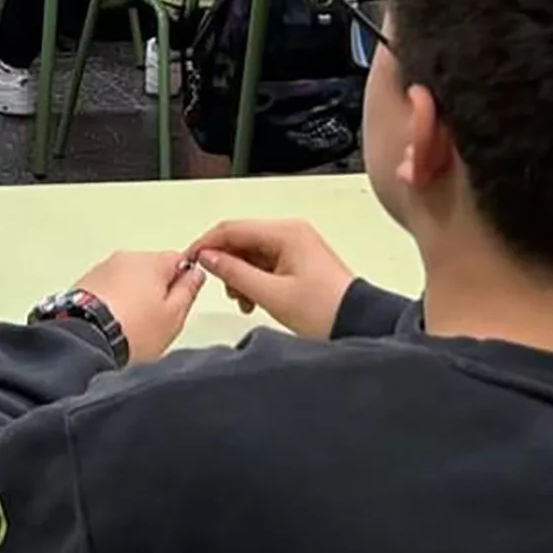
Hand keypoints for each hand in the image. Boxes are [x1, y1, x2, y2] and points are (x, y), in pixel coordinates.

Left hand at [71, 250, 205, 363]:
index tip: (179, 303)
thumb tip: (195, 273)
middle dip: (156, 291)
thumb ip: (188, 290)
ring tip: (131, 326)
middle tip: (156, 321)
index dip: (183, 281)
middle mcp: (126, 258)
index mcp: (152, 261)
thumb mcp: (173, 315)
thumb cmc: (133, 330)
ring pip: (128, 279)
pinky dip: (112, 301)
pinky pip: (107, 288)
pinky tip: (112, 323)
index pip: (179, 259)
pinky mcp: (84, 282)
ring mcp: (103, 269)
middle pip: (152, 269)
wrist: (86, 340)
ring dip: (133, 296)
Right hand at [190, 218, 354, 339]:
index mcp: (286, 232)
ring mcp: (297, 245)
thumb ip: (235, 273)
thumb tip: (208, 258)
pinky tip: (255, 299)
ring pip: (252, 252)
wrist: (361, 324)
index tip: (191, 260)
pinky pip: (266, 262)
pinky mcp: (300, 260)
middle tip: (223, 289)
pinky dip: (255, 278)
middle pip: (242, 239)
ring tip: (244, 300)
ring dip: (240, 274)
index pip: (232, 228)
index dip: (206, 244)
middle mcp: (292, 232)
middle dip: (226, 263)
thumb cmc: (326, 310)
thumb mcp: (271, 294)